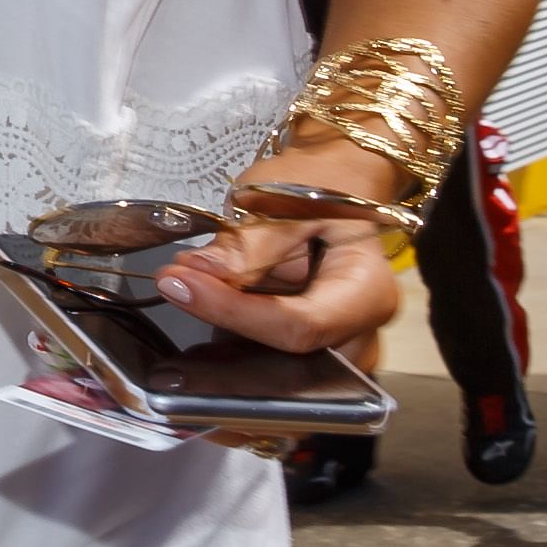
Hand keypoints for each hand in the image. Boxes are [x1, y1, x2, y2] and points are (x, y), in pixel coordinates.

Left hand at [158, 156, 403, 360]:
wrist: (333, 183)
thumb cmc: (317, 184)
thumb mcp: (284, 198)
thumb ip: (248, 243)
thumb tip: (197, 273)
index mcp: (370, 295)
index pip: (300, 326)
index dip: (235, 312)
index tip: (178, 284)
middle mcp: (360, 334)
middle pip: (288, 356)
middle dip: (226, 326)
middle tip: (176, 285)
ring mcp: (337, 347)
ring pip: (272, 363)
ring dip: (224, 330)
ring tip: (186, 283)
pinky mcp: (310, 347)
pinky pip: (266, 354)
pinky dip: (231, 328)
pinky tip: (204, 296)